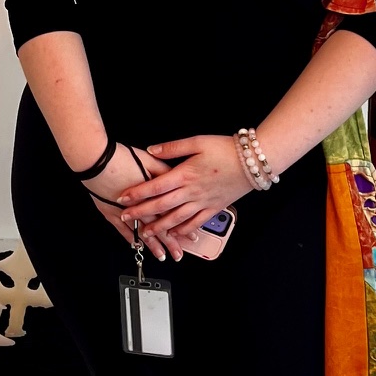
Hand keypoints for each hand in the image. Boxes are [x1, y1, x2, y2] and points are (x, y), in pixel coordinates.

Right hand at [81, 144, 176, 261]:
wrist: (95, 159)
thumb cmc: (119, 157)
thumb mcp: (148, 159)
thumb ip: (163, 170)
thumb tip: (175, 177)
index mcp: (151, 193)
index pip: (170, 214)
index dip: (181, 226)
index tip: (189, 236)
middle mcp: (140, 206)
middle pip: (158, 227)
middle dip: (170, 242)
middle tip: (178, 254)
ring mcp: (124, 212)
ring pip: (142, 232)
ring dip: (153, 245)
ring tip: (161, 255)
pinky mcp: (110, 212)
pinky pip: (123, 230)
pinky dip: (131, 239)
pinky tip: (137, 247)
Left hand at [117, 134, 251, 243]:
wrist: (253, 161)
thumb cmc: (226, 148)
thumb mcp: (197, 141)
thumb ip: (172, 147)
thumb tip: (151, 150)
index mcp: (186, 174)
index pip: (156, 186)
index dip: (138, 193)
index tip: (123, 197)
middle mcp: (192, 191)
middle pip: (161, 205)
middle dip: (141, 212)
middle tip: (125, 217)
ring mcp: (203, 202)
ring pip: (177, 218)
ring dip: (159, 226)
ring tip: (144, 232)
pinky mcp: (214, 207)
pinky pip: (196, 222)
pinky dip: (184, 230)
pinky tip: (175, 234)